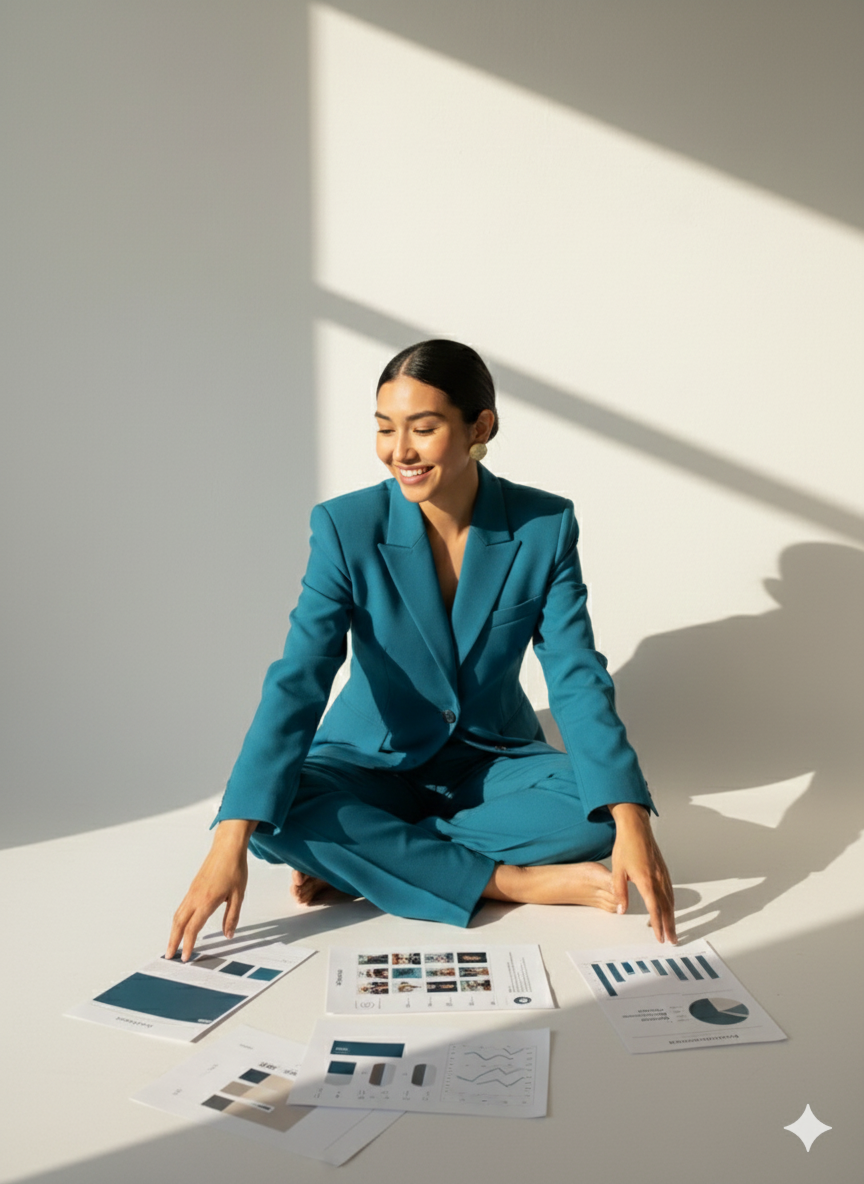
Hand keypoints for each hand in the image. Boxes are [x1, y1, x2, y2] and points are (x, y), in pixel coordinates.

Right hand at [166, 820, 256, 961]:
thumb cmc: (235, 868)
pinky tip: (182, 925)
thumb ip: (232, 917)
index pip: (193, 928)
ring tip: (172, 944)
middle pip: (178, 923)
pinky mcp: (193, 887)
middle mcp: (195, 897)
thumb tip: (228, 935)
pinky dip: (178, 920)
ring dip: (173, 931)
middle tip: (169, 956)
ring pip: (178, 915)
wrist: (227, 847)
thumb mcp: (239, 895)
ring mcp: (192, 891)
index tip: (186, 957)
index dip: (188, 944)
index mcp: (206, 901)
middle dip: (173, 941)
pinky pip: (182, 907)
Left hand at [609, 803, 676, 943]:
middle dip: (670, 926)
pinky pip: (670, 891)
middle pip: (667, 908)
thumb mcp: (617, 871)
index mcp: (646, 881)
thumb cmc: (625, 847)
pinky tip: (669, 908)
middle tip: (672, 940)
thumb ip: (620, 892)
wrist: (636, 828)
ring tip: (672, 929)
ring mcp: (663, 874)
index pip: (655, 909)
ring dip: (672, 916)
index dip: (658, 925)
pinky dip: (671, 903)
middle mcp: (658, 879)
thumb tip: (621, 911)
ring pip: (671, 900)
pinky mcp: (664, 870)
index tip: (660, 938)